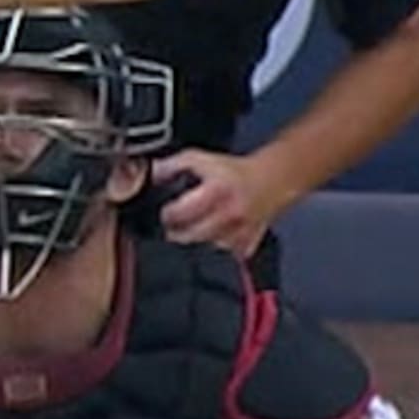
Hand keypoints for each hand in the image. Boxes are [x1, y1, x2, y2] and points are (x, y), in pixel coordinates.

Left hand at [151, 148, 280, 257]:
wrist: (270, 181)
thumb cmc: (233, 172)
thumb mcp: (199, 159)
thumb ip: (170, 166)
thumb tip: (148, 175)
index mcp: (216, 192)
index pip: (178, 214)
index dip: (165, 214)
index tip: (164, 213)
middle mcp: (228, 216)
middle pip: (188, 238)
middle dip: (174, 233)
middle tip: (173, 226)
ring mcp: (238, 234)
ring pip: (203, 251)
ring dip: (192, 244)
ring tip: (189, 232)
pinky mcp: (245, 247)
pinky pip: (222, 259)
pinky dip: (212, 254)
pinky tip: (208, 241)